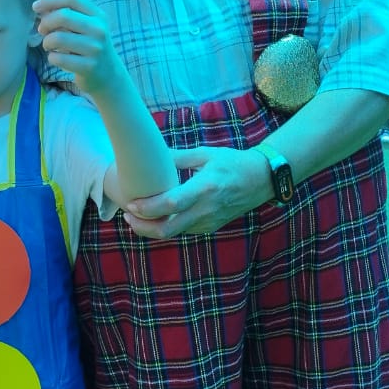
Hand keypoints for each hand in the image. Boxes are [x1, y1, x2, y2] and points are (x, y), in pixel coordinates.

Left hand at [33, 0, 121, 95]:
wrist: (108, 75)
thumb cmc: (89, 46)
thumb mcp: (85, 27)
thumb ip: (66, 14)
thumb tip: (40, 7)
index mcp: (98, 15)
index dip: (50, 0)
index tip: (36, 7)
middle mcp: (99, 29)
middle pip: (63, 15)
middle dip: (45, 22)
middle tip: (42, 31)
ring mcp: (95, 48)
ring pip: (57, 38)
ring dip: (46, 42)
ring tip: (49, 46)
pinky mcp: (89, 66)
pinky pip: (58, 58)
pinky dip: (51, 58)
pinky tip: (56, 59)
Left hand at [124, 145, 271, 238]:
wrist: (260, 180)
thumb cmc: (232, 163)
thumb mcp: (205, 154)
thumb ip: (177, 158)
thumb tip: (150, 155)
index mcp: (205, 187)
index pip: (172, 204)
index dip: (149, 208)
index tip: (131, 205)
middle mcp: (206, 209)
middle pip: (168, 229)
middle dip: (143, 227)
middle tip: (128, 217)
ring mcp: (209, 222)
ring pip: (174, 234)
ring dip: (152, 229)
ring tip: (136, 217)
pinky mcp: (210, 227)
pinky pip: (183, 231)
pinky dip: (167, 227)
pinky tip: (157, 217)